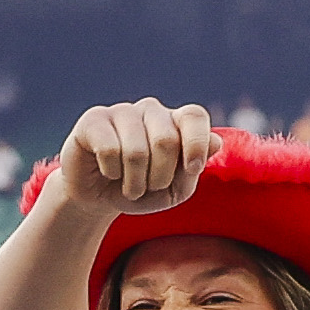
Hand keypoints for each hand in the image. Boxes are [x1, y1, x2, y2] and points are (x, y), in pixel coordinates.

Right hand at [50, 98, 217, 222]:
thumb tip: (215, 141)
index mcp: (175, 122)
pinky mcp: (94, 120)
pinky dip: (111, 172)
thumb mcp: (175, 190)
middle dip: (160, 177)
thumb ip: (195, 168)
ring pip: (137, 150)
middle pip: (166, 140)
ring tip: (129, 187)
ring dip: (134, 183)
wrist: (98, 198)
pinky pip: (109, 150)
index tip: (193, 169)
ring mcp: (122, 112)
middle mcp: (151, 111)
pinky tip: (107, 171)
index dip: (196, 142)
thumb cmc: (143, 190)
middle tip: (150, 187)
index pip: (194, 115)